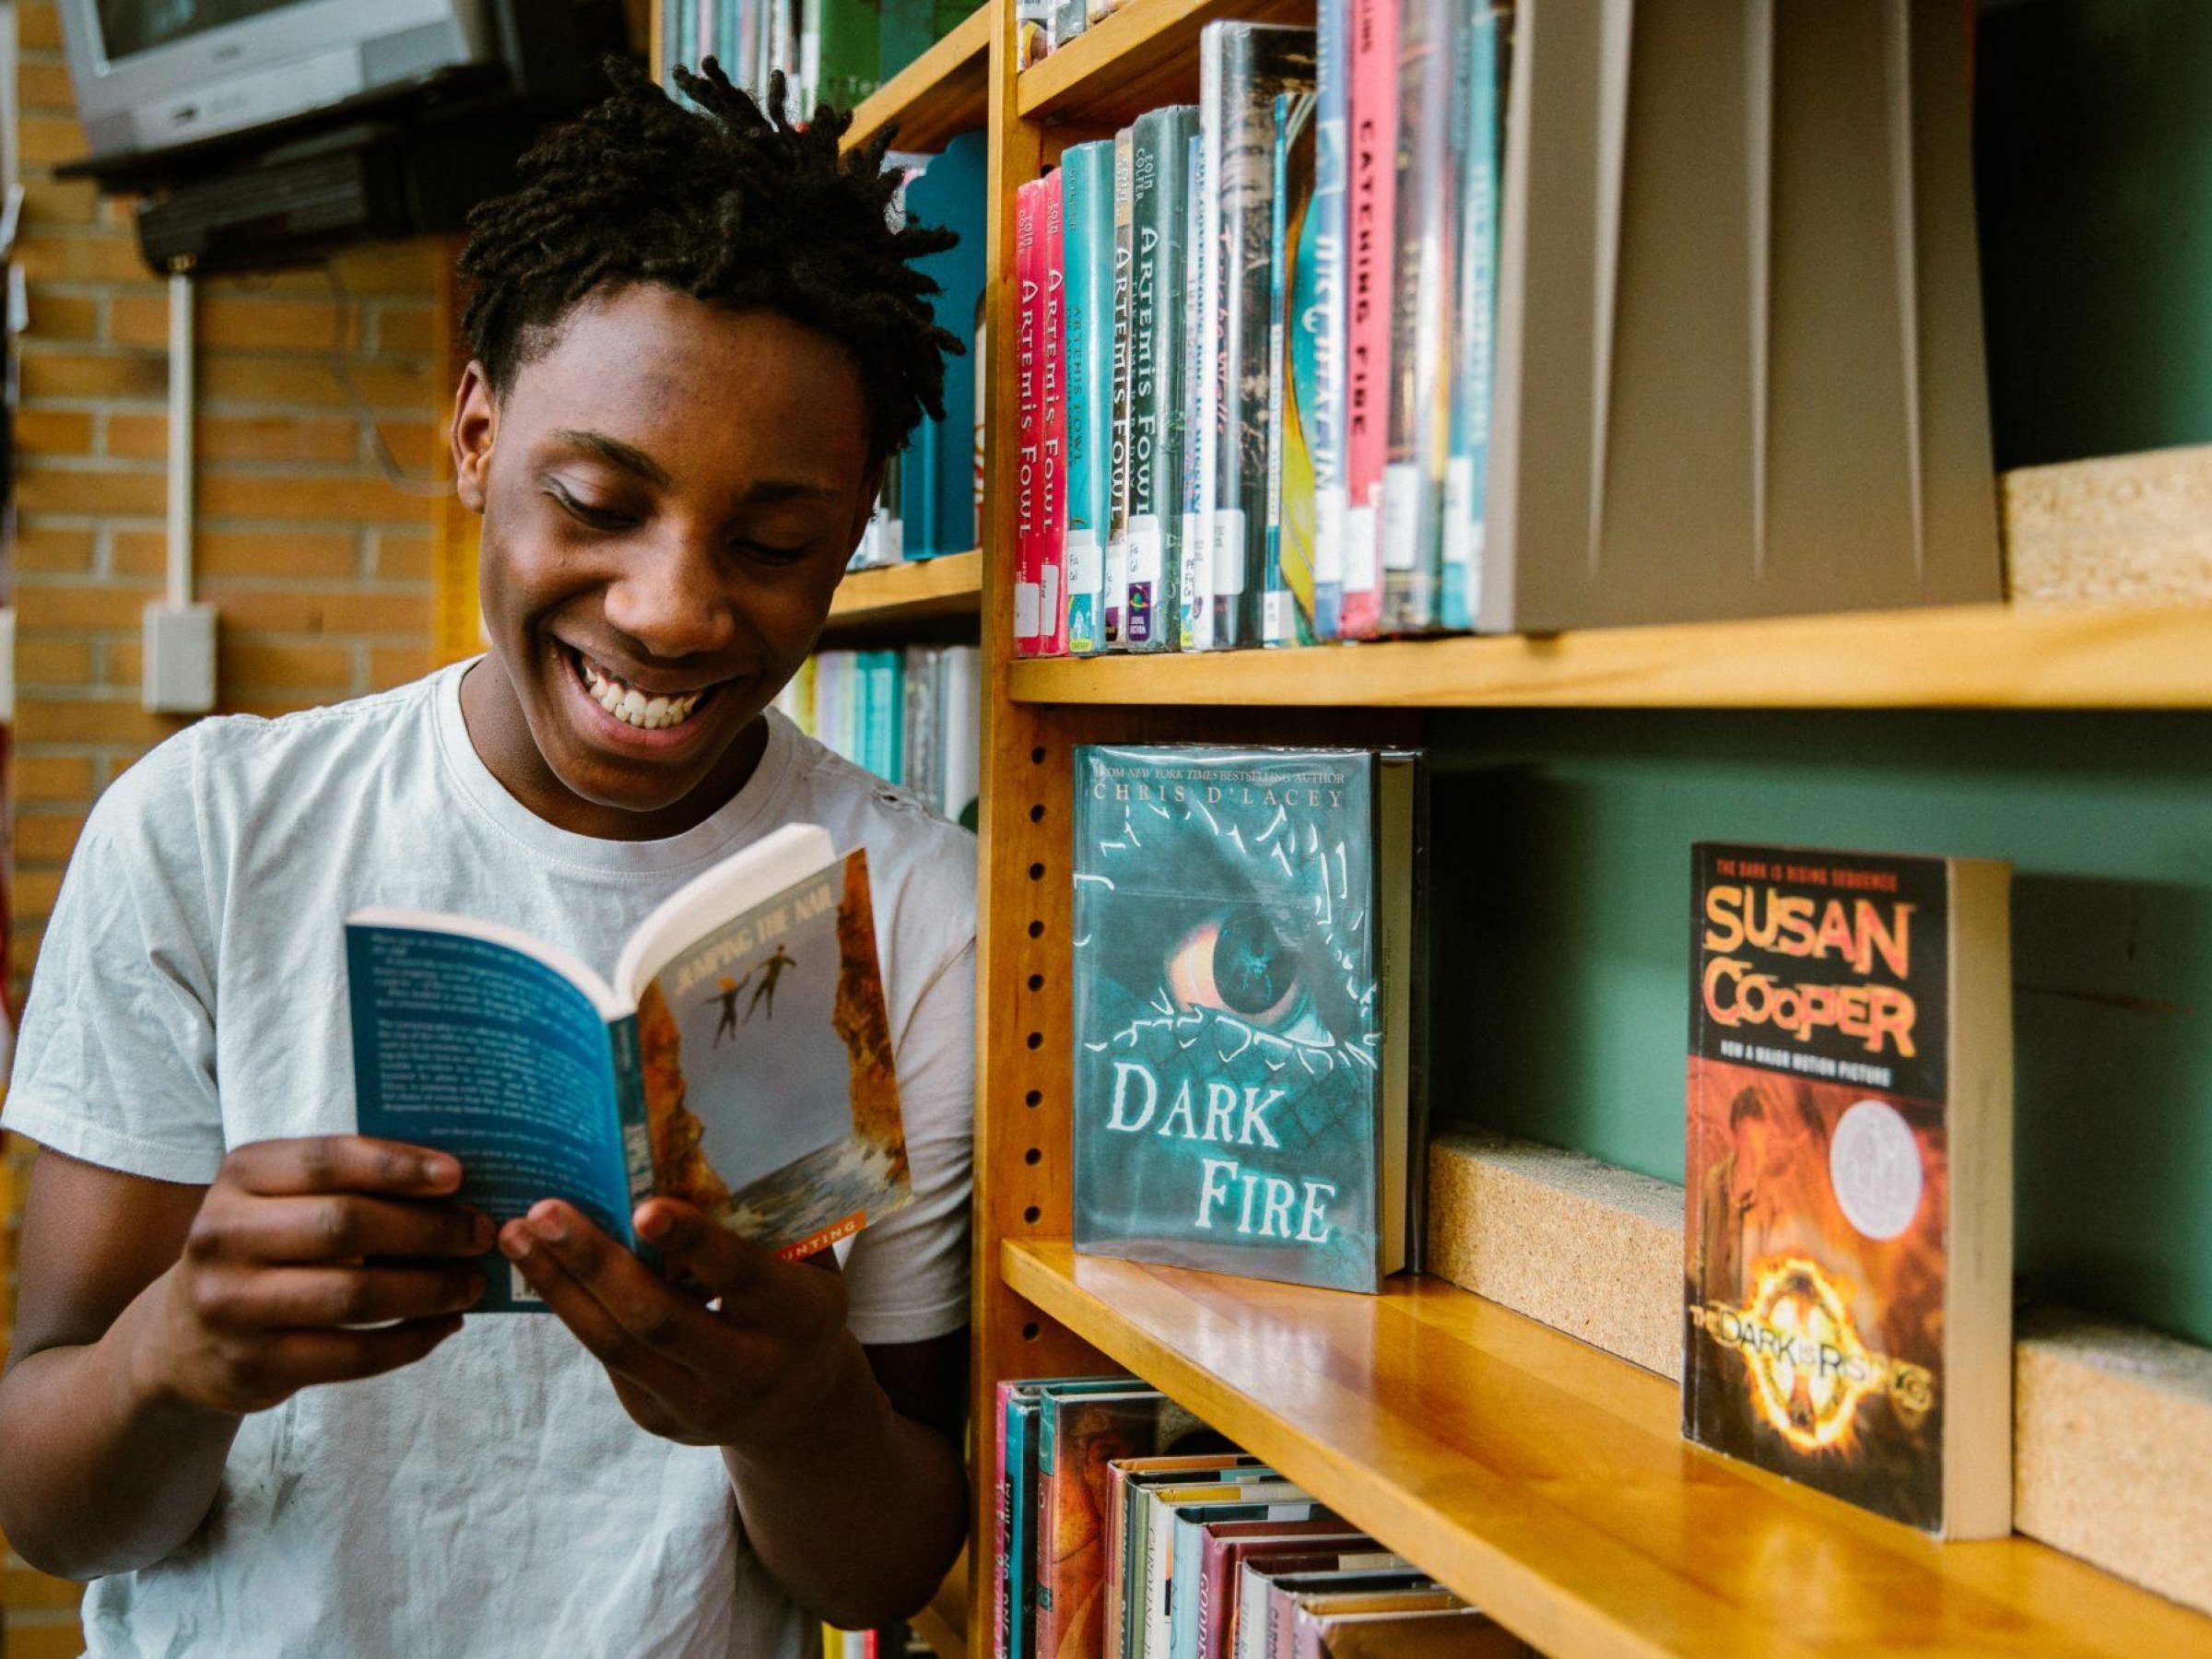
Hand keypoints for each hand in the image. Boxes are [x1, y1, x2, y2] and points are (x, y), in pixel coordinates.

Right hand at [133, 1136, 490, 1416]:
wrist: (181, 1338)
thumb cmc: (263, 1248)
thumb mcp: (280, 1200)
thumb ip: (347, 1183)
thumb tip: (456, 1184)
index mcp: (240, 1176)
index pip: (327, 1159)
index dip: (397, 1166)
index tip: (457, 1175)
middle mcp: (225, 1235)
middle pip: (347, 1225)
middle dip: (429, 1230)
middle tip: (481, 1233)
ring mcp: (232, 1304)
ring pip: (355, 1295)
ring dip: (430, 1289)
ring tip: (472, 1283)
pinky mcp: (252, 1365)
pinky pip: (352, 1353)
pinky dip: (410, 1340)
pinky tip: (443, 1326)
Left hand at [499, 1198, 855, 1449]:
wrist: (799, 1403)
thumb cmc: (798, 1302)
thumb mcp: (805, 1264)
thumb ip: (760, 1226)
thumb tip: (682, 1158)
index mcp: (800, 1319)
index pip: (742, 1277)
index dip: (694, 1243)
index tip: (643, 1207)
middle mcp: (751, 1373)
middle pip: (657, 1319)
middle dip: (595, 1263)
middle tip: (546, 1212)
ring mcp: (698, 1406)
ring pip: (614, 1344)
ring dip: (559, 1286)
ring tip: (516, 1236)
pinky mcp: (656, 1418)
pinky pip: (607, 1358)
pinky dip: (571, 1308)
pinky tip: (540, 1267)